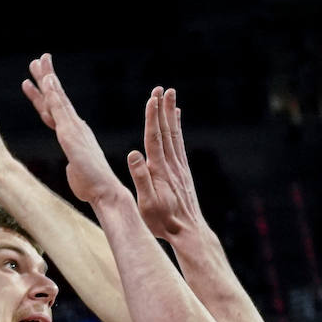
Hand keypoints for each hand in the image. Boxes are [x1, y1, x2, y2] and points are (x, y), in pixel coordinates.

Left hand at [22, 55, 123, 208]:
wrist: (104, 191)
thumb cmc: (92, 186)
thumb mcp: (77, 171)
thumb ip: (74, 164)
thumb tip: (73, 166)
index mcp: (74, 134)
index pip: (56, 111)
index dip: (47, 96)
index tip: (41, 80)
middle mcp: (74, 127)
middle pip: (56, 99)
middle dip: (46, 79)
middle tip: (37, 60)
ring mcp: (73, 128)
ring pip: (57, 99)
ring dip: (47, 80)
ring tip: (38, 62)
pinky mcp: (70, 134)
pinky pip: (59, 109)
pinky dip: (53, 93)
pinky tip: (48, 80)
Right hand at [127, 87, 202, 240]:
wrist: (188, 232)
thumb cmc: (163, 222)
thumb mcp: (147, 204)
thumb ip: (141, 178)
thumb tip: (134, 153)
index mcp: (160, 170)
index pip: (154, 138)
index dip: (152, 117)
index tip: (152, 98)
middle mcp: (172, 165)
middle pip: (166, 131)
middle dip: (163, 109)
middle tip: (162, 88)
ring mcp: (179, 168)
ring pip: (174, 135)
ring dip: (171, 114)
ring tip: (171, 95)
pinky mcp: (184, 173)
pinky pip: (180, 145)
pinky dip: (177, 129)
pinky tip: (177, 120)